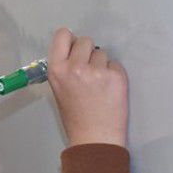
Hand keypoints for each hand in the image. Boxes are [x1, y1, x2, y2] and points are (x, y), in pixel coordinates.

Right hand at [46, 28, 128, 147]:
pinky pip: (115, 64)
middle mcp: (75, 67)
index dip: (71, 41)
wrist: (94, 137)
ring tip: (98, 86)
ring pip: (102, 53)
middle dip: (88, 54)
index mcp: (56, 70)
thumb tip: (76, 49)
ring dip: (102, 65)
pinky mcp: (115, 76)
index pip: (63, 34)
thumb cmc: (76, 116)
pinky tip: (108, 91)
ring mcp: (96, 71)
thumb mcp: (59, 89)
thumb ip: (65, 66)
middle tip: (88, 74)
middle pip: (85, 41)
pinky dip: (114, 75)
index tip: (75, 50)